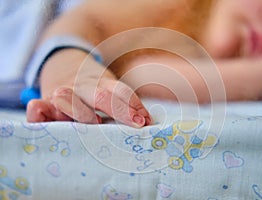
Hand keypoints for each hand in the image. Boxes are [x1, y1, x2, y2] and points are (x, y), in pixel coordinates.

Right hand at [26, 49, 151, 126]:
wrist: (64, 63)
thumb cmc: (90, 87)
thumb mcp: (107, 87)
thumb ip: (123, 102)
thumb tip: (146, 121)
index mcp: (100, 84)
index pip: (119, 91)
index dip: (132, 104)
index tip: (145, 120)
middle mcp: (81, 87)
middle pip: (100, 96)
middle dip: (118, 110)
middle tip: (136, 124)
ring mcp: (61, 94)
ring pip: (67, 98)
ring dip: (82, 112)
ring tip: (96, 124)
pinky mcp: (44, 102)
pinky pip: (38, 107)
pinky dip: (38, 110)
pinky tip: (40, 112)